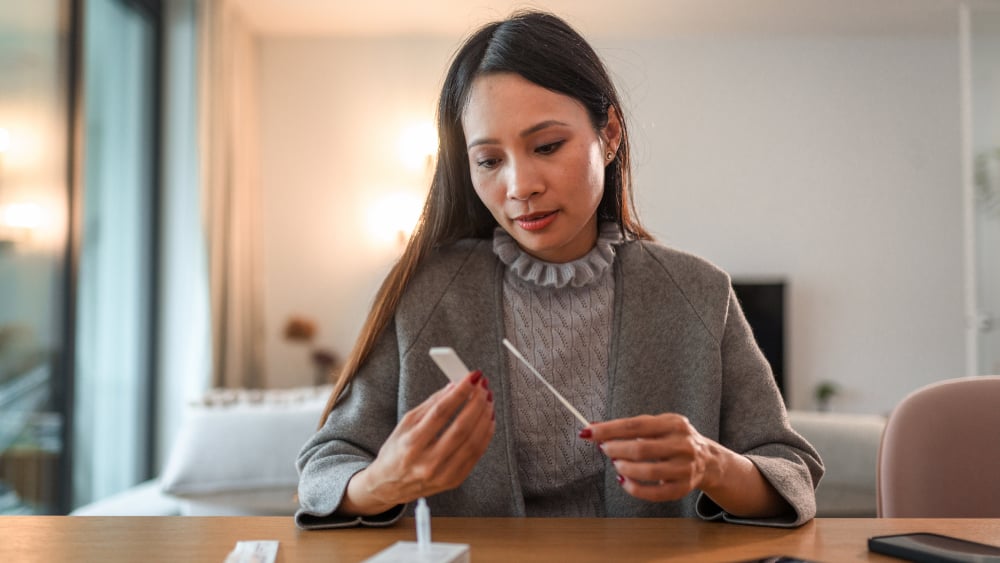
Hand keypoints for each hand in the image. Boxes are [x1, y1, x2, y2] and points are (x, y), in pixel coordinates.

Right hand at [341, 370, 494, 514]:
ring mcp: (443, 474)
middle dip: (477, 403)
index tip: (472, 378)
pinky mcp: (454, 480)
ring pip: (473, 442)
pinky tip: (488, 419)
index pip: (441, 413)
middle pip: (461, 428)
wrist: (389, 486)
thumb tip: (454, 386)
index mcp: (411, 444)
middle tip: (483, 386)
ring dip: (485, 417)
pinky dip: (486, 434)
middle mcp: (427, 462)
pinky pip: (476, 455)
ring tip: (488, 400)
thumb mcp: (405, 423)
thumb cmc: (396, 452)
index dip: (460, 392)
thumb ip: (431, 404)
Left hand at [581, 414, 720, 502]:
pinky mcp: (683, 488)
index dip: (609, 429)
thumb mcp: (657, 425)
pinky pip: (654, 493)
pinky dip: (634, 488)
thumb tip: (593, 427)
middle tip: (604, 449)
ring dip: (624, 468)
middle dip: (615, 449)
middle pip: (641, 449)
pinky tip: (624, 481)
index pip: (636, 425)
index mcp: (674, 423)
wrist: (708, 460)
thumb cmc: (673, 440)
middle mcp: (683, 445)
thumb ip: (628, 427)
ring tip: (616, 464)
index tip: (588, 431)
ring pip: (648, 472)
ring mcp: (685, 468)